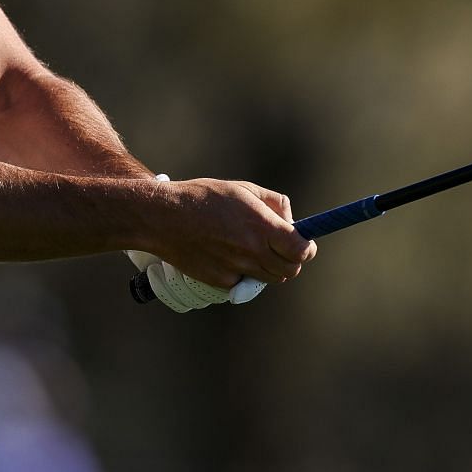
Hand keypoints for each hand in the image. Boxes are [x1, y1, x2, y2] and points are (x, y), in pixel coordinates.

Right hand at [127, 174, 314, 307]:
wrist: (164, 218)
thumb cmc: (204, 197)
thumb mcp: (243, 189)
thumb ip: (274, 203)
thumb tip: (292, 221)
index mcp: (260, 226)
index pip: (300, 250)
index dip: (307, 248)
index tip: (305, 244)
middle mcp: (251, 251)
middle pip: (289, 270)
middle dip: (291, 259)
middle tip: (281, 247)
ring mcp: (236, 269)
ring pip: (269, 278)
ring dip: (270, 267)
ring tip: (253, 248)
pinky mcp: (221, 282)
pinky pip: (244, 283)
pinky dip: (244, 273)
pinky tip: (229, 254)